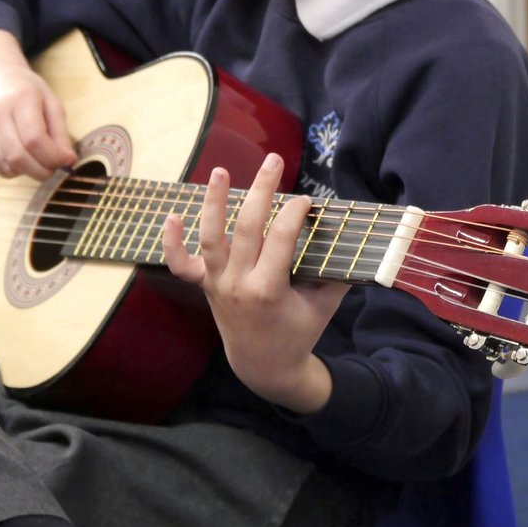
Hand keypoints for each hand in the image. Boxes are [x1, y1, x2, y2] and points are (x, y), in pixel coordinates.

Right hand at [0, 30, 76, 179]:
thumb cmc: (25, 89)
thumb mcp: (50, 102)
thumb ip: (60, 132)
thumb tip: (68, 160)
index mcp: (19, 100)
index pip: (34, 139)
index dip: (53, 157)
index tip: (67, 161)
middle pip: (18, 157)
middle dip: (42, 171)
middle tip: (54, 168)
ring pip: (7, 167)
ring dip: (28, 171)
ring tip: (38, 159)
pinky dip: (14, 170)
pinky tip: (22, 156)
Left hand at [162, 153, 349, 412]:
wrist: (262, 366)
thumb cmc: (298, 332)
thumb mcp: (325, 306)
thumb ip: (339, 272)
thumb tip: (355, 234)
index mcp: (269, 290)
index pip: (282, 238)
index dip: (295, 213)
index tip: (307, 201)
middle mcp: (238, 284)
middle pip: (247, 228)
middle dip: (262, 190)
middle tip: (273, 160)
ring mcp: (217, 284)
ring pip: (211, 238)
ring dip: (214, 203)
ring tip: (220, 171)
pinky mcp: (204, 285)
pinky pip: (181, 264)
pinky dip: (172, 242)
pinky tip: (172, 215)